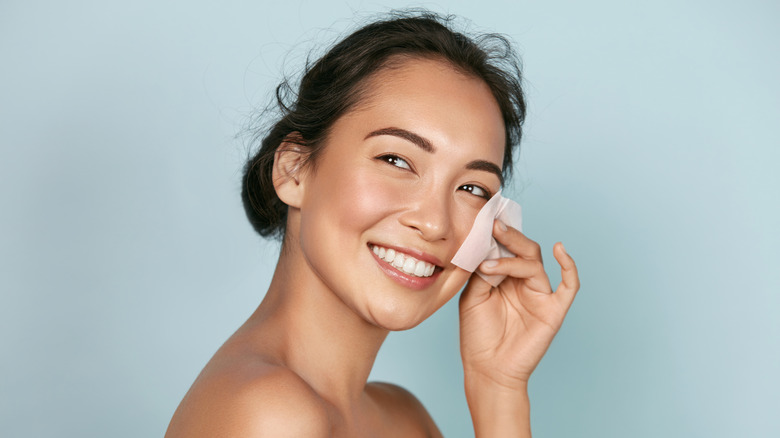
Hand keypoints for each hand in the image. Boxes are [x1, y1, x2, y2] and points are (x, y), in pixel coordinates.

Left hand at [459, 220, 579, 389]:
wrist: (487, 369)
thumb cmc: (478, 335)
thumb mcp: (472, 295)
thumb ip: (481, 270)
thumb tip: (488, 245)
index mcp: (505, 276)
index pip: (506, 247)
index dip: (497, 234)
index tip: (484, 218)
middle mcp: (524, 282)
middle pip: (524, 250)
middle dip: (509, 237)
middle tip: (493, 225)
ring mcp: (540, 295)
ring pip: (535, 264)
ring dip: (513, 259)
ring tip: (490, 265)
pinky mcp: (553, 310)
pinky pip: (569, 286)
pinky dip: (568, 266)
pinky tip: (559, 249)